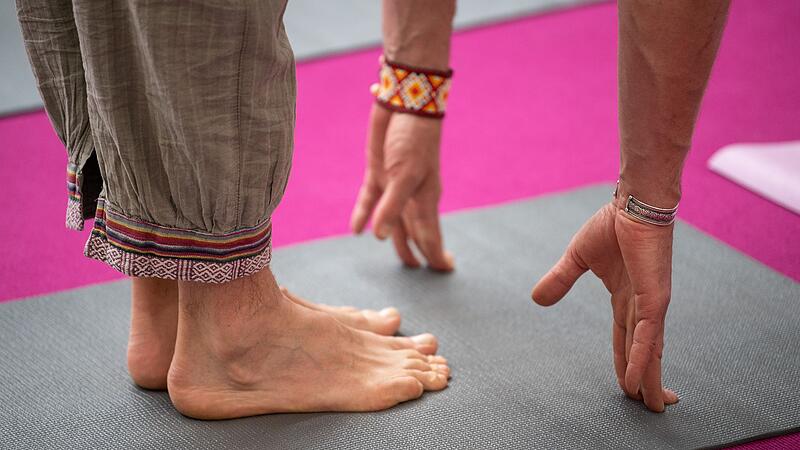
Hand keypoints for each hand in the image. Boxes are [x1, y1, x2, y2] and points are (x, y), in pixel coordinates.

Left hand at [350, 104, 453, 270]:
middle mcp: (412, 196)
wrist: (404, 104)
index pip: (430, 235)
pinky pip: (369, 200)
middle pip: (414, 232)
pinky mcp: (378, 172)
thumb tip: (379, 236)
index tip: (444, 270)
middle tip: (419, 270)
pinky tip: (356, 230)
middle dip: (418, 251)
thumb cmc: (412, 140)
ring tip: (400, 256)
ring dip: (393, 238)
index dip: (435, 254)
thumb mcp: (404, 176)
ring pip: (394, 220)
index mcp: (426, 199)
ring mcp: (394, 185)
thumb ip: (392, 208)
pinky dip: (362, 215)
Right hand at [531, 203, 678, 411]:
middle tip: (652, 406)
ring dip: (649, 378)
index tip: (626, 384)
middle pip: (643, 351)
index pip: (626, 337)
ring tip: (652, 405)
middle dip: (647, 379)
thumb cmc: (612, 224)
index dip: (625, 361)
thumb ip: (560, 280)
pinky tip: (636, 380)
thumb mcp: (577, 258)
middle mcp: (642, 305)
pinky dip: (641, 358)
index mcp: (627, 296)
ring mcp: (650, 303)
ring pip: (649, 350)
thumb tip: (536, 299)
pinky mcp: (653, 298)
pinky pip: (646, 335)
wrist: (632, 203)